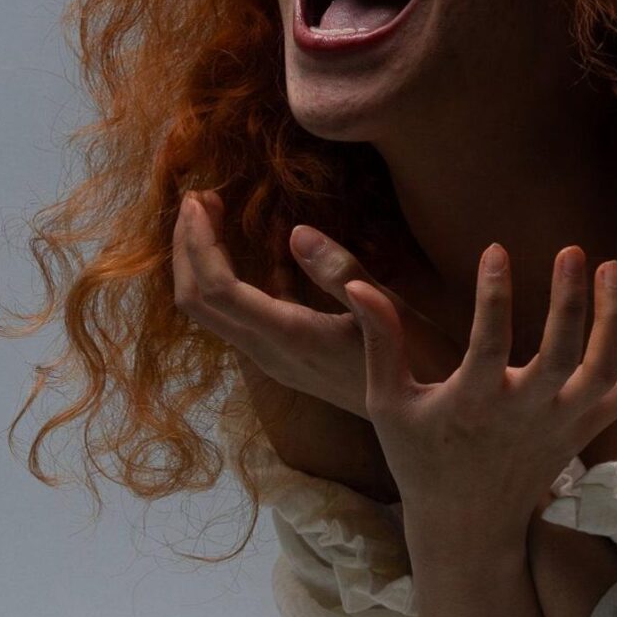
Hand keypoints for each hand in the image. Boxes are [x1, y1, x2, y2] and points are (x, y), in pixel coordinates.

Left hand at [170, 188, 465, 421]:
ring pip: (213, 310)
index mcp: (290, 337)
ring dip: (203, 262)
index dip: (199, 243)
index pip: (217, 289)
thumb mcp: (390, 312)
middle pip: (198, 303)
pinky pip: (243, 315)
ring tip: (216, 213)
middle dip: (187, 248)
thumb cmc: (419, 364)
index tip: (200, 198)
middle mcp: (271, 353)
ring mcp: (276, 358)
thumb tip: (295, 232)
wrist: (429, 418)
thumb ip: (341, 272)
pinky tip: (265, 246)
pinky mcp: (288, 356)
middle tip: (199, 200)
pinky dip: (235, 277)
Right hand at [346, 243, 616, 541]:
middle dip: (571, 302)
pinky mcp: (585, 431)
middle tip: (572, 250)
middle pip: (561, 356)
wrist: (469, 525)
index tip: (497, 249)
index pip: (488, 345)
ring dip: (614, 318)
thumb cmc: (421, 458)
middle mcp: (524, 415)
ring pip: (603, 370)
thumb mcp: (389, 404)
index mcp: (472, 405)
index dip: (494, 296)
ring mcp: (562, 425)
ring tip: (611, 266)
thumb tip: (359, 287)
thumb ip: (380, 342)